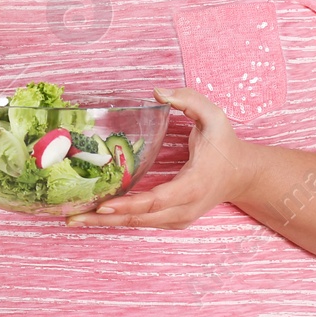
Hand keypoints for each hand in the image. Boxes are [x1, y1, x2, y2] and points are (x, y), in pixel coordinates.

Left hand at [67, 86, 255, 229]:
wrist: (242, 175)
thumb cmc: (225, 145)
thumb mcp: (215, 116)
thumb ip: (189, 100)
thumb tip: (158, 92)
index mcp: (194, 184)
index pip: (158, 200)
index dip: (130, 205)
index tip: (103, 205)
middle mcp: (186, 208)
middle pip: (141, 219)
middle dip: (106, 219)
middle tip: (73, 217)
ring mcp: (180, 218)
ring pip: (139, 224)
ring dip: (107, 222)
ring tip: (75, 218)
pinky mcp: (174, 220)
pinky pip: (143, 222)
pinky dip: (119, 219)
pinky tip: (95, 215)